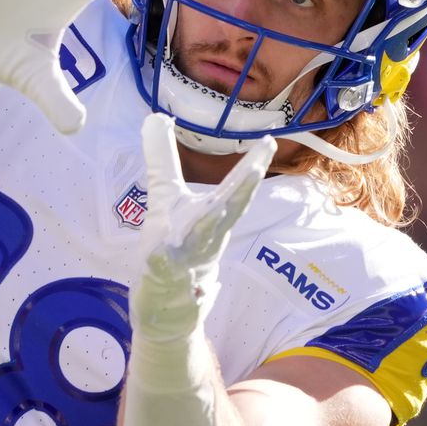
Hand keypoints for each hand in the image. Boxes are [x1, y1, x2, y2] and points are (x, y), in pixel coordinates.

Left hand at [130, 114, 276, 343]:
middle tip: (257, 166)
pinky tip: (158, 254)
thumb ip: (162, 157)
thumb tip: (157, 116)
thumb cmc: (171, 247)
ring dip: (206, 225)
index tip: (269, 142)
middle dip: (240, 190)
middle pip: (226, 211)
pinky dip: (162, 262)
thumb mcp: (164, 198)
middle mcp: (205, 237)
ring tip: (213, 208)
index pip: (235, 190)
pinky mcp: (160, 280)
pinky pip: (163, 271)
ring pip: (200, 242)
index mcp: (210, 217)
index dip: (251, 167)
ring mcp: (184, 261)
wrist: (166, 308)